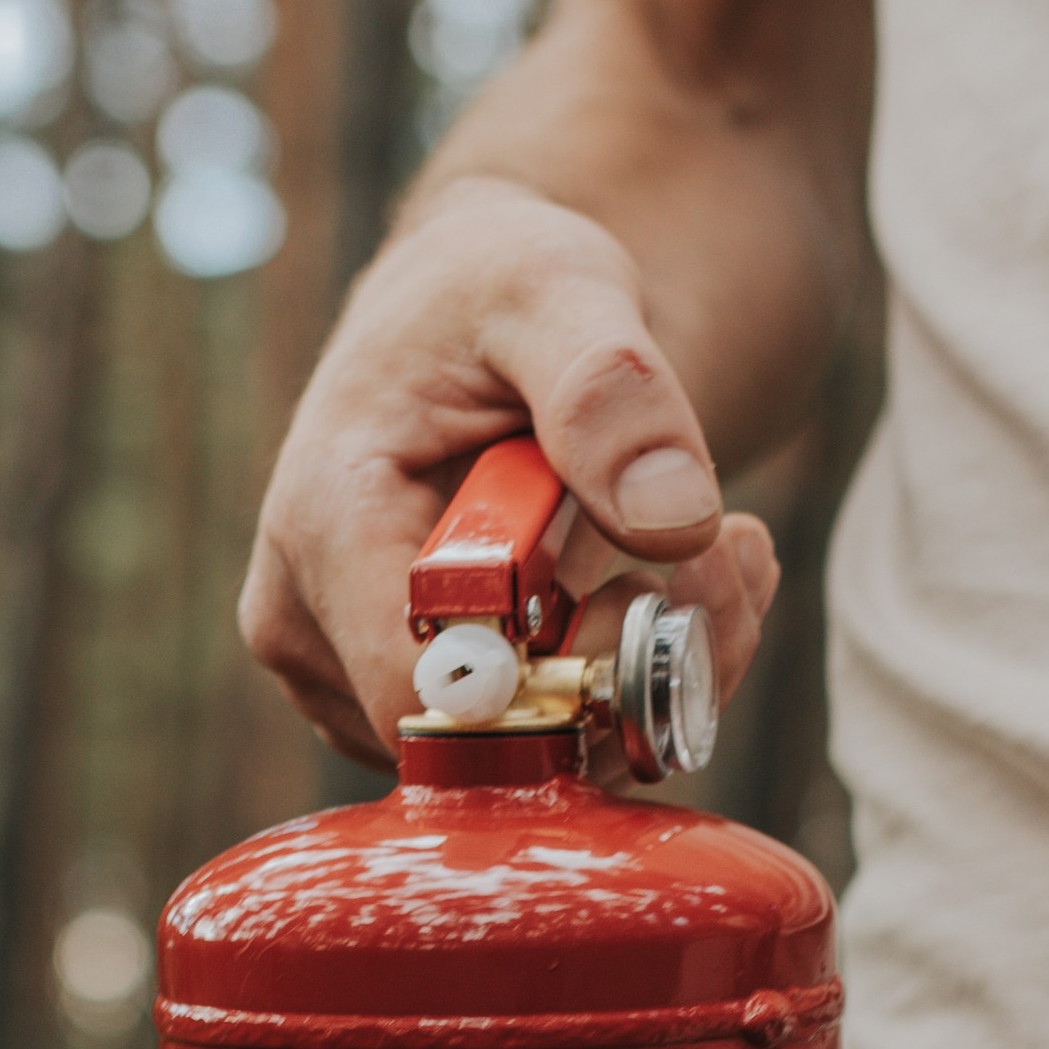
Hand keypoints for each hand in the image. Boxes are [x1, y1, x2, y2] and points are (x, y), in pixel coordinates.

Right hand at [239, 175, 779, 766]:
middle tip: (732, 547)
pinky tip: (687, 577)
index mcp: (326, 528)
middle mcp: (316, 629)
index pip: (431, 700)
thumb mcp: (555, 286)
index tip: (652, 585)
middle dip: (636, 668)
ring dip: (661, 672)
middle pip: (492, 746)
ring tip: (720, 542)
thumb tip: (674, 522)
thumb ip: (610, 390)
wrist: (469, 314)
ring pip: (535, 762)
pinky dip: (642, 680)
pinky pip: (544, 745)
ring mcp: (359, 681)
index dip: (560, 686)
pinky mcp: (424, 706)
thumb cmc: (493, 288)